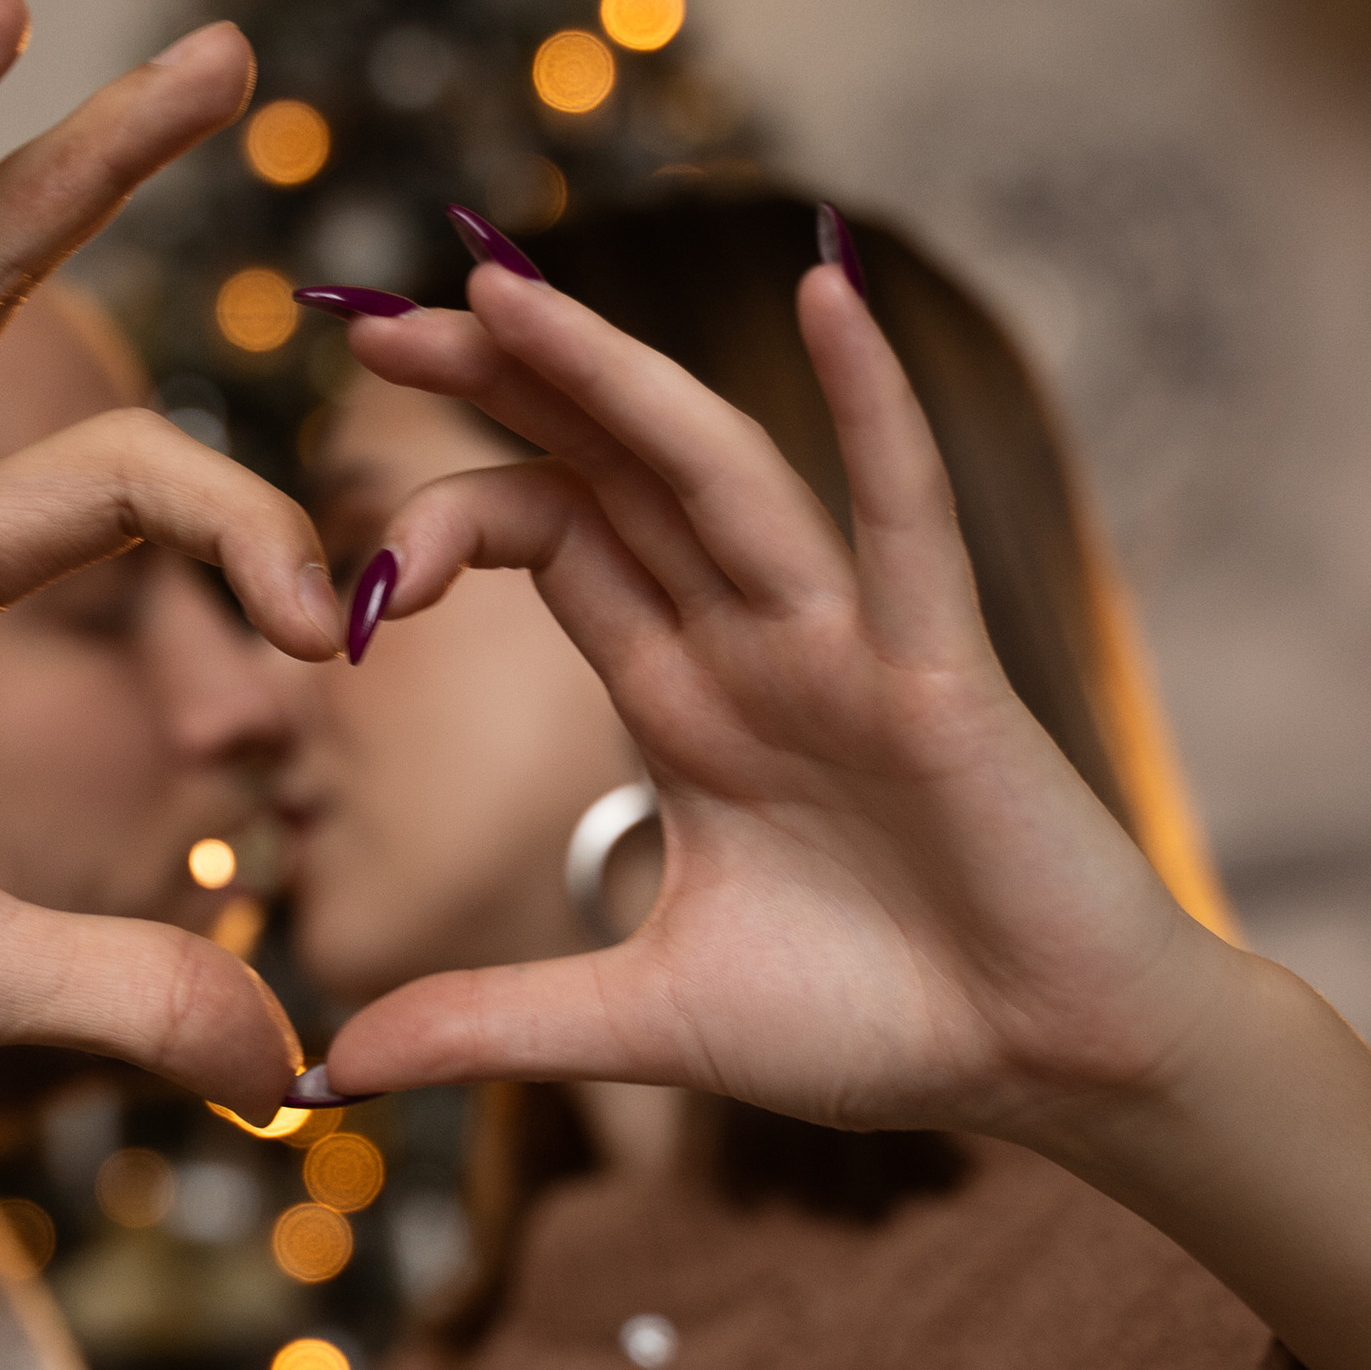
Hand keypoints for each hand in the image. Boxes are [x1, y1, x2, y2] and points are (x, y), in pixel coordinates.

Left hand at [316, 259, 1232, 1148]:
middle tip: (373, 318)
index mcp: (686, 700)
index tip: (347, 577)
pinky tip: (827, 297)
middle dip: (503, 390)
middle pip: (613, 473)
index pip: (555, 543)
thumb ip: (489, 1028)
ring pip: (719, 476)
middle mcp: (757, 644)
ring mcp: (849, 647)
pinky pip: (905, 521)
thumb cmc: (875, 1024)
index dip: (447, 522)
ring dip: (616, 379)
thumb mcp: (645, 1025)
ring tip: (502, 295)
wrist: (1040, 1072)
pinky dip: (875, 410)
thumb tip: (330, 1074)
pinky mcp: (942, 675)